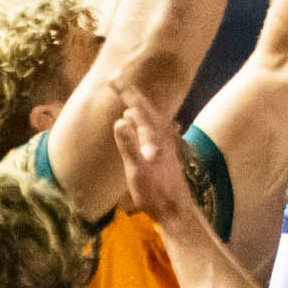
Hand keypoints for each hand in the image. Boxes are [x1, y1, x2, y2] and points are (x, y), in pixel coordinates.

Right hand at [111, 81, 192, 219]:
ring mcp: (164, 142)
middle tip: (114, 79)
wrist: (176, 211)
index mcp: (156, 135)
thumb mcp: (138, 171)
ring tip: (124, 95)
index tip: (112, 76)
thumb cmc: (155, 193)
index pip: (137, 106)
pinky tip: (135, 121)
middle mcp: (163, 134)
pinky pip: (149, 126)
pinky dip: (139, 118)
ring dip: (135, 104)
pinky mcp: (163, 151)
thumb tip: (120, 119)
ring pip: (148, 116)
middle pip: (144, 107)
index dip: (125, 90)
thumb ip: (129, 145)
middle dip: (129, 92)